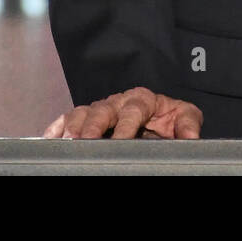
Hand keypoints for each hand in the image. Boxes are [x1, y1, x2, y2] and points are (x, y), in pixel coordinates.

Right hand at [43, 87, 203, 139]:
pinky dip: (57, 126)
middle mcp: (117, 101)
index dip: (126, 126)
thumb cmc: (167, 116)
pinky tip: (50, 138)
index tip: (122, 141)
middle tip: (84, 141)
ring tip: (65, 141)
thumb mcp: (183, 117)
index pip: (132, 111)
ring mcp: (99, 108)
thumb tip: (191, 137)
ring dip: (72, 126)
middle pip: (101, 110)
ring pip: (82, 112)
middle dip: (92, 127)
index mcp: (142, 99)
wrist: (157, 116)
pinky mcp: (86, 117)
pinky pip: (67, 118)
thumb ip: (188, 124)